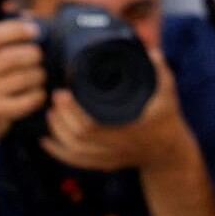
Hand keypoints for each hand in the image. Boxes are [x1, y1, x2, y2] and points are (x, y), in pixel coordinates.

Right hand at [0, 20, 44, 169]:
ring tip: (40, 78)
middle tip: (40, 59)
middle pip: (12, 56)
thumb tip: (28, 15)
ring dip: (38, 76)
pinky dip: (37, 96)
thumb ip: (0, 42)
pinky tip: (38, 96)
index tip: (35, 31)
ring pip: (23, 77)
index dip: (17, 29)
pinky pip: (26, 99)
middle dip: (33, 55)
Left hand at [40, 49, 197, 172]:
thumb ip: (161, 72)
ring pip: (73, 153)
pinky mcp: (102, 165)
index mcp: (127, 132)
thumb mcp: (168, 94)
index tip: (63, 92)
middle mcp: (115, 149)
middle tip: (54, 96)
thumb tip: (152, 50)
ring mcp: (108, 159)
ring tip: (50, 113)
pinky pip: (75, 162)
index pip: (91, 127)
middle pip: (77, 140)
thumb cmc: (167, 120)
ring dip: (57, 133)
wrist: (169, 154)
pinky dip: (58, 152)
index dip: (72, 112)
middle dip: (61, 119)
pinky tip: (45, 141)